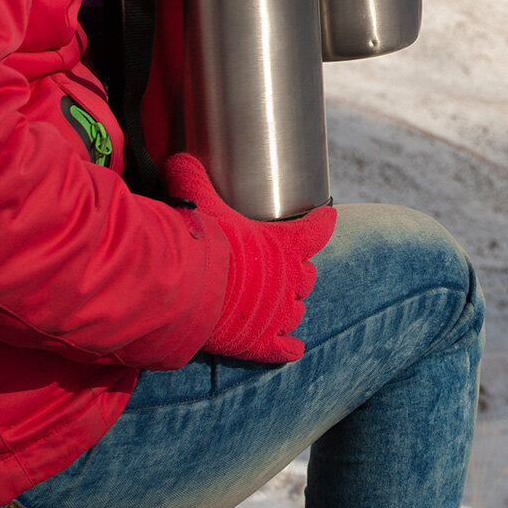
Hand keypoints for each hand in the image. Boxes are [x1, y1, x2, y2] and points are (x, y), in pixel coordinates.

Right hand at [164, 153, 335, 363]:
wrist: (190, 292)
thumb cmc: (201, 243)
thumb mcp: (197, 199)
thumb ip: (191, 176)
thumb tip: (179, 158)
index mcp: (284, 244)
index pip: (316, 230)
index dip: (322, 221)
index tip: (328, 215)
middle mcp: (290, 280)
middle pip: (307, 275)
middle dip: (297, 270)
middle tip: (279, 265)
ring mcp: (279, 315)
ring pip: (297, 311)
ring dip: (289, 305)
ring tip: (274, 302)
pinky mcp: (263, 344)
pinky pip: (286, 349)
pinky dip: (288, 347)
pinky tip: (289, 347)